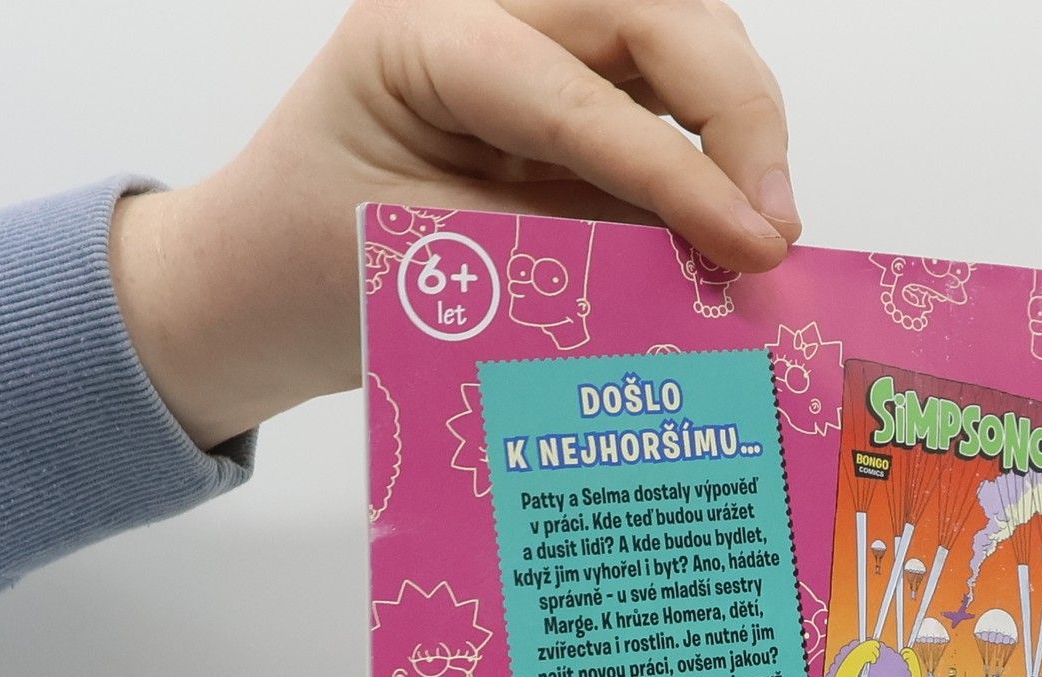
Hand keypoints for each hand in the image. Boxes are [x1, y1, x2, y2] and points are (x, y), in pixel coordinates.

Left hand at [113, 0, 797, 447]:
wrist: (265, 280)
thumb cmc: (317, 274)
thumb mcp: (431, 283)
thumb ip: (563, 265)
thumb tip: (705, 283)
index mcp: (416, 36)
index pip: (573, 93)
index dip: (677, 171)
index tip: (751, 244)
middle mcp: (480, 7)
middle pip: (653, 15)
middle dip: (737, 114)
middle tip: (776, 229)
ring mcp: (530, 35)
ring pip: (681, 39)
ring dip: (740, 125)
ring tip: (763, 232)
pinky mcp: (569, 83)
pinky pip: (669, 97)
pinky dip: (718, 156)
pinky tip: (739, 225)